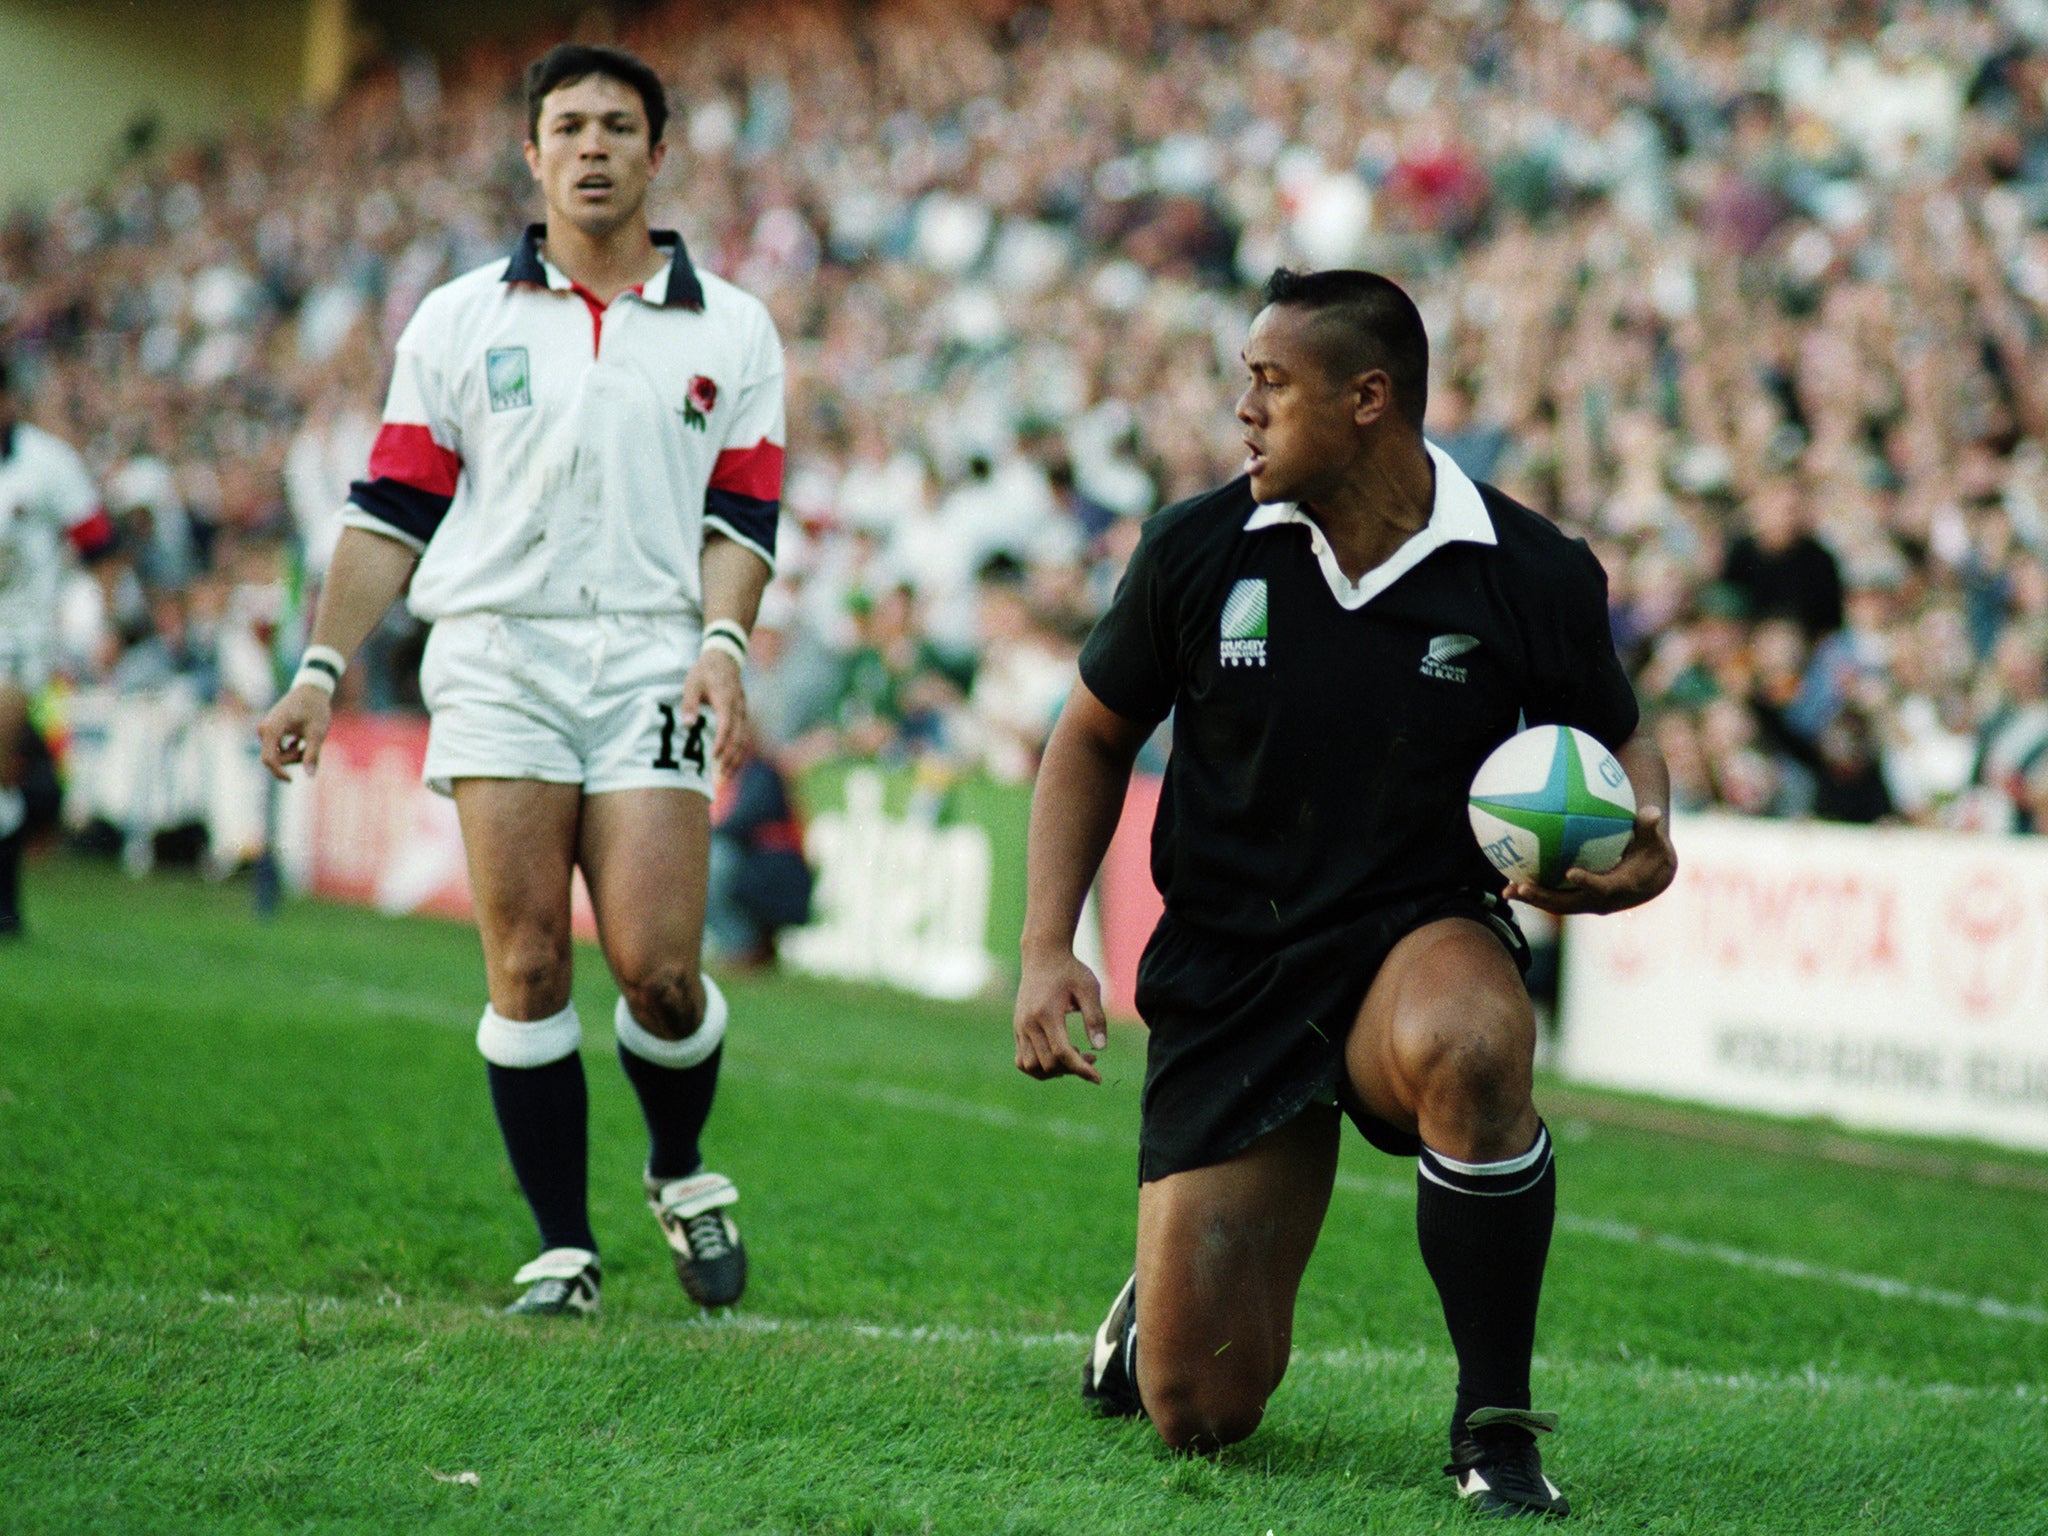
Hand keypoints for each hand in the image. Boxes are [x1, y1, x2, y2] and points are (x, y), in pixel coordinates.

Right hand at [256, 684, 333, 781]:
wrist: (311, 690)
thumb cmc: (316, 709)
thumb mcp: (317, 733)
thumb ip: (312, 754)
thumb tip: (310, 775)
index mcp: (272, 729)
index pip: (269, 759)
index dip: (278, 773)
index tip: (291, 780)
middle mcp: (264, 729)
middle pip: (275, 759)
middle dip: (293, 758)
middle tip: (310, 746)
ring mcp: (265, 730)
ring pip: (277, 755)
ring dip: (294, 754)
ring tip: (306, 740)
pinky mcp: (269, 731)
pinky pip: (277, 749)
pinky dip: (291, 749)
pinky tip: (300, 739)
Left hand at [680, 647, 748, 776]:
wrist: (725, 657)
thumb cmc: (705, 671)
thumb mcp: (692, 683)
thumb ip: (690, 704)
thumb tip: (688, 724)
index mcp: (726, 699)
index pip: (727, 725)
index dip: (722, 742)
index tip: (715, 757)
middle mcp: (738, 707)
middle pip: (739, 737)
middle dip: (731, 758)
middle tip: (722, 777)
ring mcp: (743, 711)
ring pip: (744, 738)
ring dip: (737, 758)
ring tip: (727, 776)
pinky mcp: (744, 714)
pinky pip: (744, 735)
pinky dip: (739, 751)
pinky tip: (732, 763)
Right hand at [1013, 947, 1108, 1083]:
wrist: (1043, 955)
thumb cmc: (1069, 970)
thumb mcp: (1089, 988)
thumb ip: (1095, 1018)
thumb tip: (1101, 1048)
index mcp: (1047, 1013)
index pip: (1062, 1053)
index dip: (1081, 1069)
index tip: (1098, 1078)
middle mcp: (1029, 1023)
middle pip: (1048, 1063)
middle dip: (1072, 1068)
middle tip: (1092, 1057)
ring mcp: (1020, 1027)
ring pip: (1030, 1066)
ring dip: (1053, 1071)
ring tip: (1072, 1057)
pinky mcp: (1017, 1028)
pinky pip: (1022, 1060)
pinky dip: (1038, 1066)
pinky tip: (1056, 1057)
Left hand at [1504, 805, 1677, 915]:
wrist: (1650, 879)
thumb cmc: (1652, 854)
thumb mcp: (1655, 842)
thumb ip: (1650, 829)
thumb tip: (1652, 812)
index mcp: (1620, 888)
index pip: (1602, 888)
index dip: (1587, 883)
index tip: (1571, 872)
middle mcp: (1600, 901)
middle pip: (1569, 904)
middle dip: (1546, 898)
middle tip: (1523, 887)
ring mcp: (1586, 902)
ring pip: (1556, 904)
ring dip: (1532, 899)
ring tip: (1507, 890)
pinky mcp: (1576, 899)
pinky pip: (1552, 897)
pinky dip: (1532, 892)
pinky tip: (1509, 879)